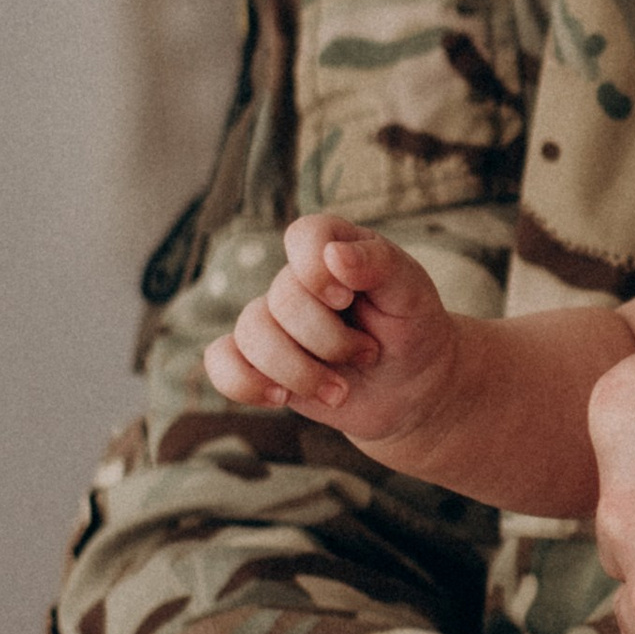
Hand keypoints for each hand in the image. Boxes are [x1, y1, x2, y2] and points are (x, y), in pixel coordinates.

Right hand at [205, 214, 458, 447]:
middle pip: (282, 299)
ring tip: (340, 391)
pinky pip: (220, 361)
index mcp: (334, 248)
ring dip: (301, 372)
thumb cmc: (413, 329)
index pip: (304, 235)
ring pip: (252, 334)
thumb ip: (380, 263)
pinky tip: (282, 397)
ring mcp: (274, 319)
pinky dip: (245, 383)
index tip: (347, 298)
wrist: (412, 389)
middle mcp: (296, 280)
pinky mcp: (258, 359)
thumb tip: (334, 255)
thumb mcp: (413, 293)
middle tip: (369, 354)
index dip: (316, 269)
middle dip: (330, 340)